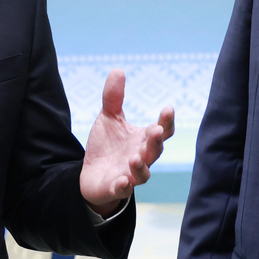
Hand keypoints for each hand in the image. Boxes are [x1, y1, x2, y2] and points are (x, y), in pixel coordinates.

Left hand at [80, 69, 174, 214]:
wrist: (91, 174)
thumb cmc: (107, 146)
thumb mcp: (108, 118)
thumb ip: (113, 97)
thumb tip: (118, 69)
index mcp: (143, 139)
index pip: (162, 131)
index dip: (167, 121)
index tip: (167, 109)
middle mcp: (142, 157)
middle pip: (155, 150)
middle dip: (156, 141)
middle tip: (156, 130)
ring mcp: (130, 174)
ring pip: (142, 174)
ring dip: (140, 167)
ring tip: (134, 158)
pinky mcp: (116, 187)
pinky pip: (123, 189)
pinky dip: (123, 186)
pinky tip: (121, 181)